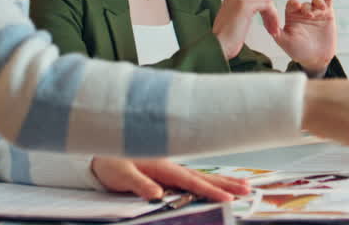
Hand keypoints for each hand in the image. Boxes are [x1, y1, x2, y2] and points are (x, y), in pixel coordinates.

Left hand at [91, 157, 250, 200]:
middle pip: (204, 176)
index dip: (210, 190)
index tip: (227, 198)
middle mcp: (171, 165)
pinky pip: (194, 178)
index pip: (191, 180)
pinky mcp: (168, 173)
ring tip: (243, 186)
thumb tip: (157, 194)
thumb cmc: (109, 161)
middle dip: (227, 184)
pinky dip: (210, 180)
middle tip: (248, 190)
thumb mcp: (120, 173)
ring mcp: (171, 168)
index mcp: (162, 165)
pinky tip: (219, 184)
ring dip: (223, 181)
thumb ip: (138, 183)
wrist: (100, 151)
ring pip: (202, 175)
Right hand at [212, 0, 280, 59]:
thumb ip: (242, 12)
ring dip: (273, 17)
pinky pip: (268, 6)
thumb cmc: (225, 40)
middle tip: (273, 29)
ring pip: (266, 3)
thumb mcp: (234, 20)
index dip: (265, 13)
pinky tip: (272, 28)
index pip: (255, 0)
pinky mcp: (246, 5)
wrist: (218, 47)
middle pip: (262, 0)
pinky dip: (273, 17)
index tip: (268, 26)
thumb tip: (254, 12)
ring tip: (273, 31)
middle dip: (270, 15)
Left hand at [270, 0, 336, 75]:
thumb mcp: (286, 42)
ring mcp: (316, 13)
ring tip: (321, 9)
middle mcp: (304, 13)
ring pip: (316, 1)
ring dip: (318, 2)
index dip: (293, 3)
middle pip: (305, 3)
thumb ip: (277, 33)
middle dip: (306, 7)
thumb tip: (269, 24)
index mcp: (292, 16)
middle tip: (309, 16)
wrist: (316, 58)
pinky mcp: (328, 14)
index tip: (296, 6)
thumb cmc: (299, 50)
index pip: (291, 4)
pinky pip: (328, 1)